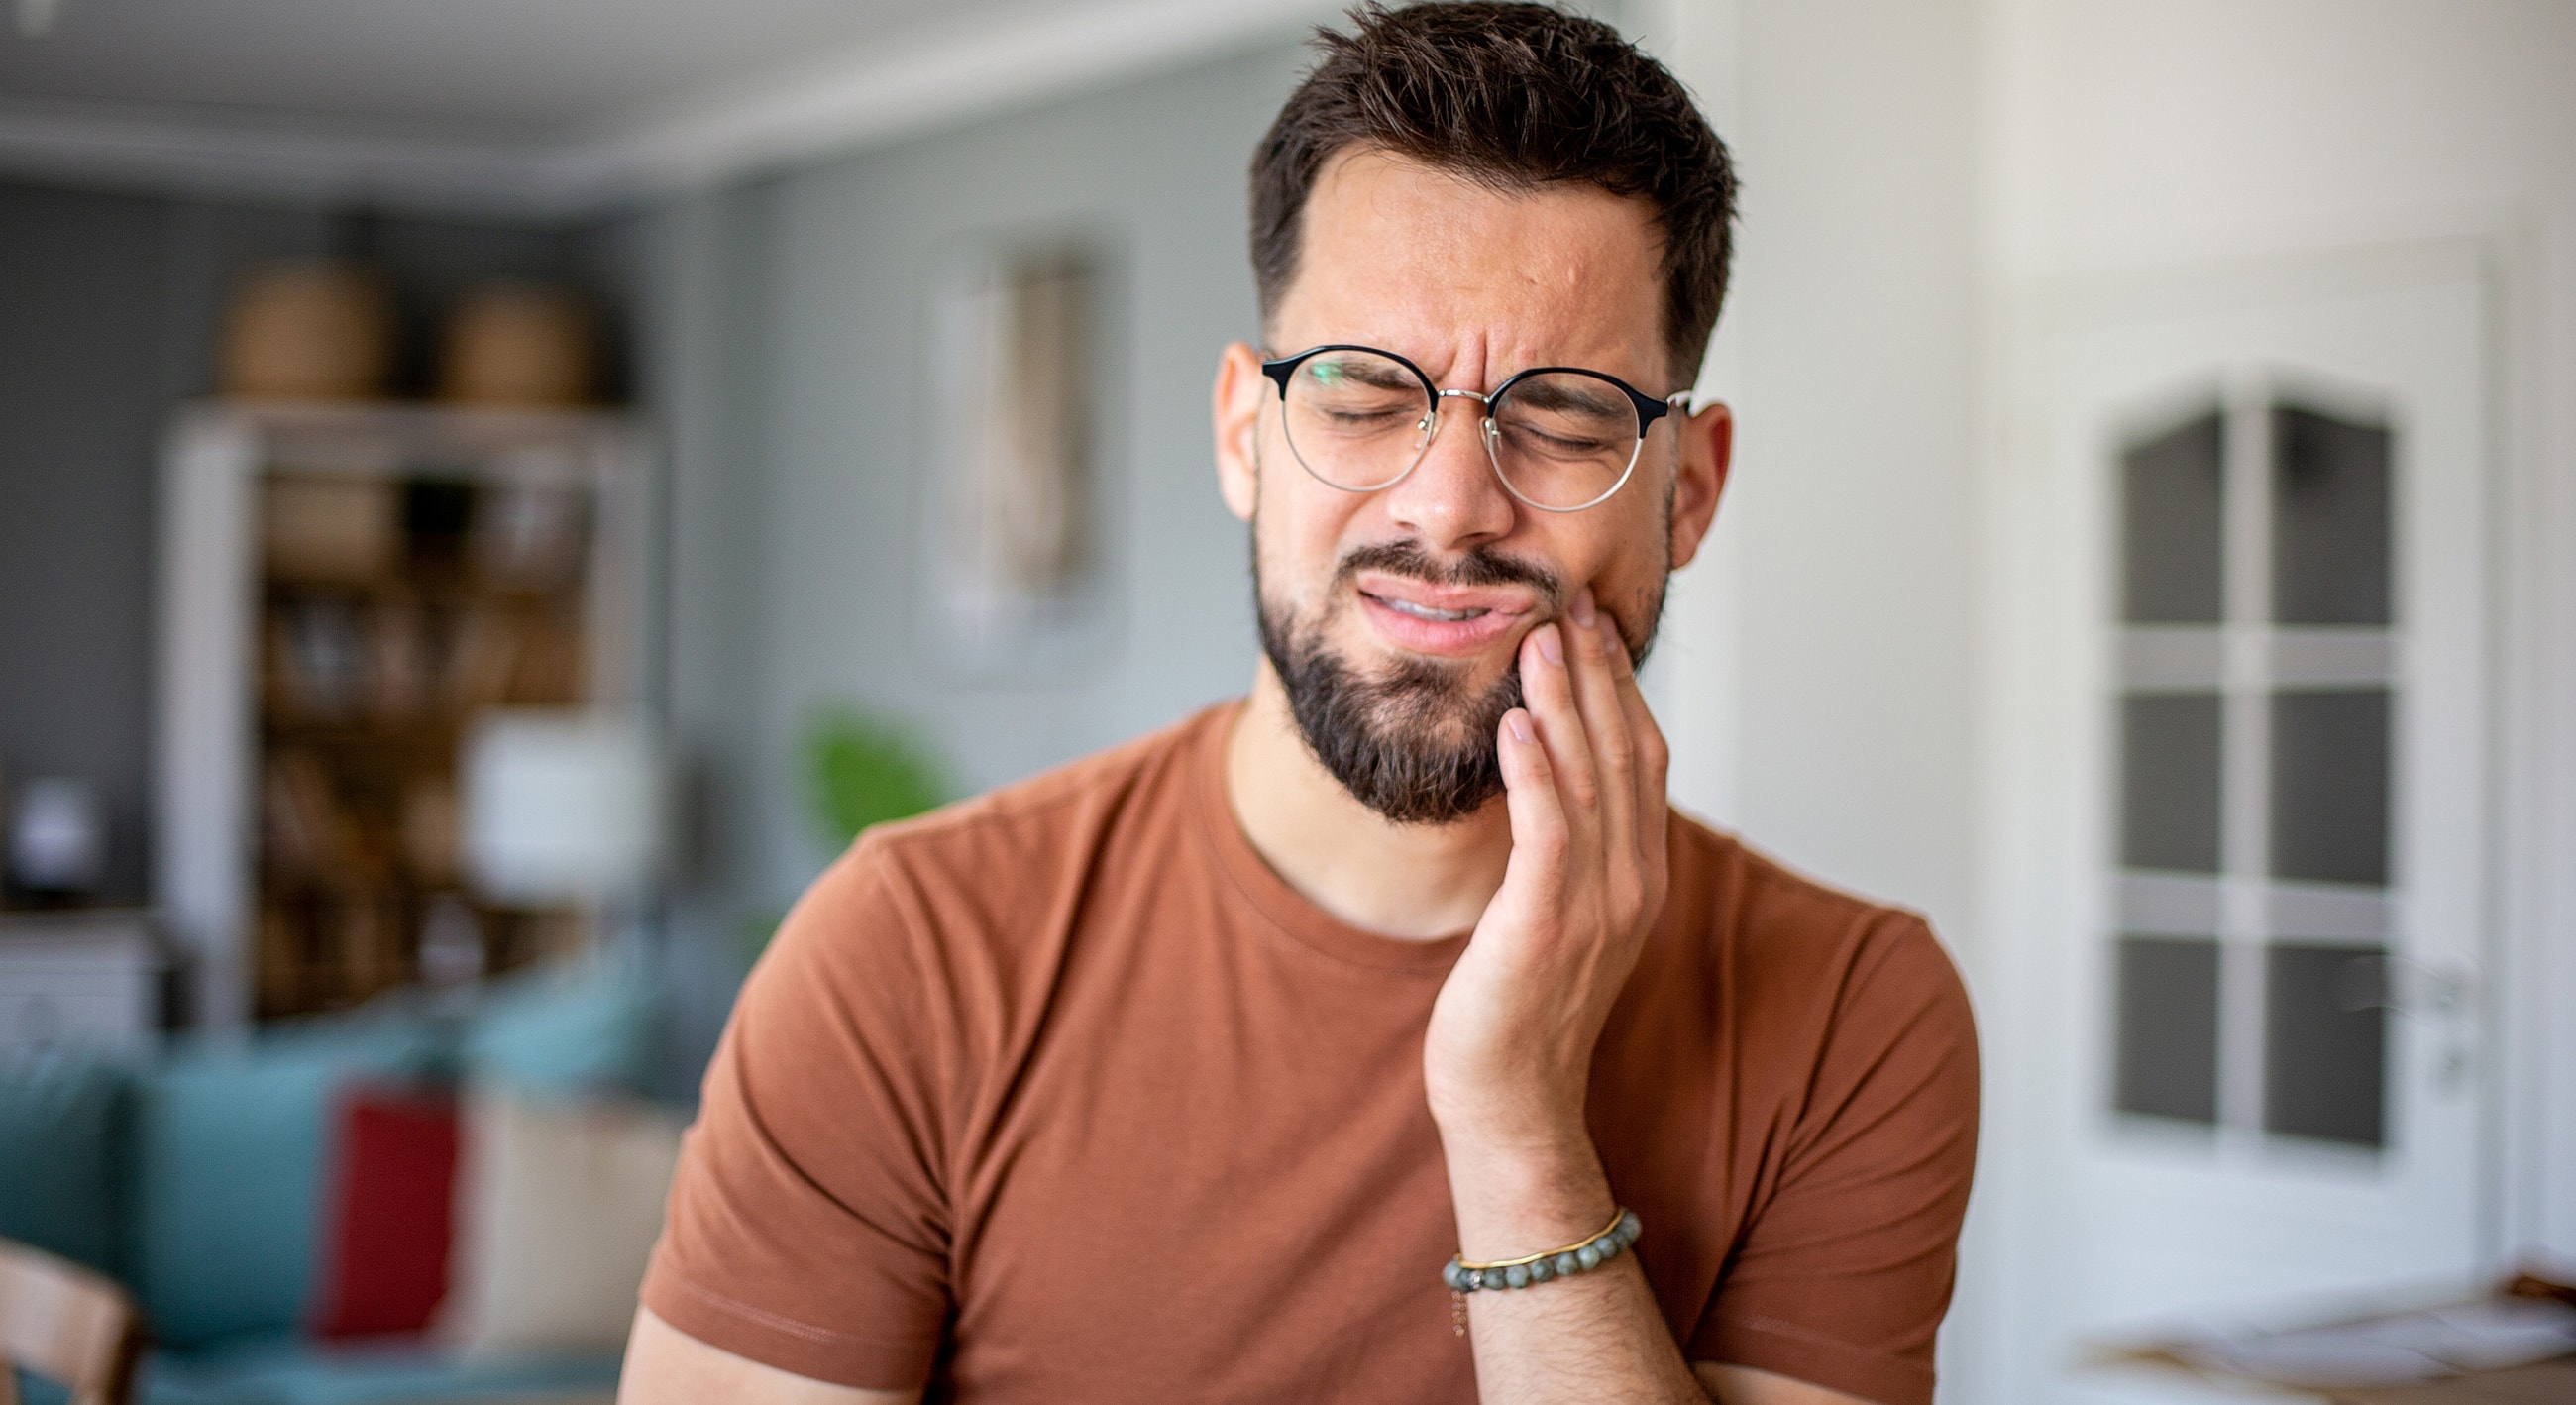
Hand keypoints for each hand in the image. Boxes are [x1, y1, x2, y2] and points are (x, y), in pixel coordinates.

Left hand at [1424, 586, 1671, 1153]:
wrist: (1510, 1098)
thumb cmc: (1519, 1006)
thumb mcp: (1558, 910)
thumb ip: (1567, 845)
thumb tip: (1545, 771)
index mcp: (1642, 873)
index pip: (1642, 758)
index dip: (1622, 687)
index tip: (1594, 624)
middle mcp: (1634, 882)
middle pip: (1624, 753)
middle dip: (1598, 673)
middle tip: (1572, 601)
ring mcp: (1598, 904)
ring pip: (1589, 781)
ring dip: (1565, 702)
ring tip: (1542, 637)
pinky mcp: (1548, 924)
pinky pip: (1547, 832)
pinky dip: (1534, 771)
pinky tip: (1515, 721)